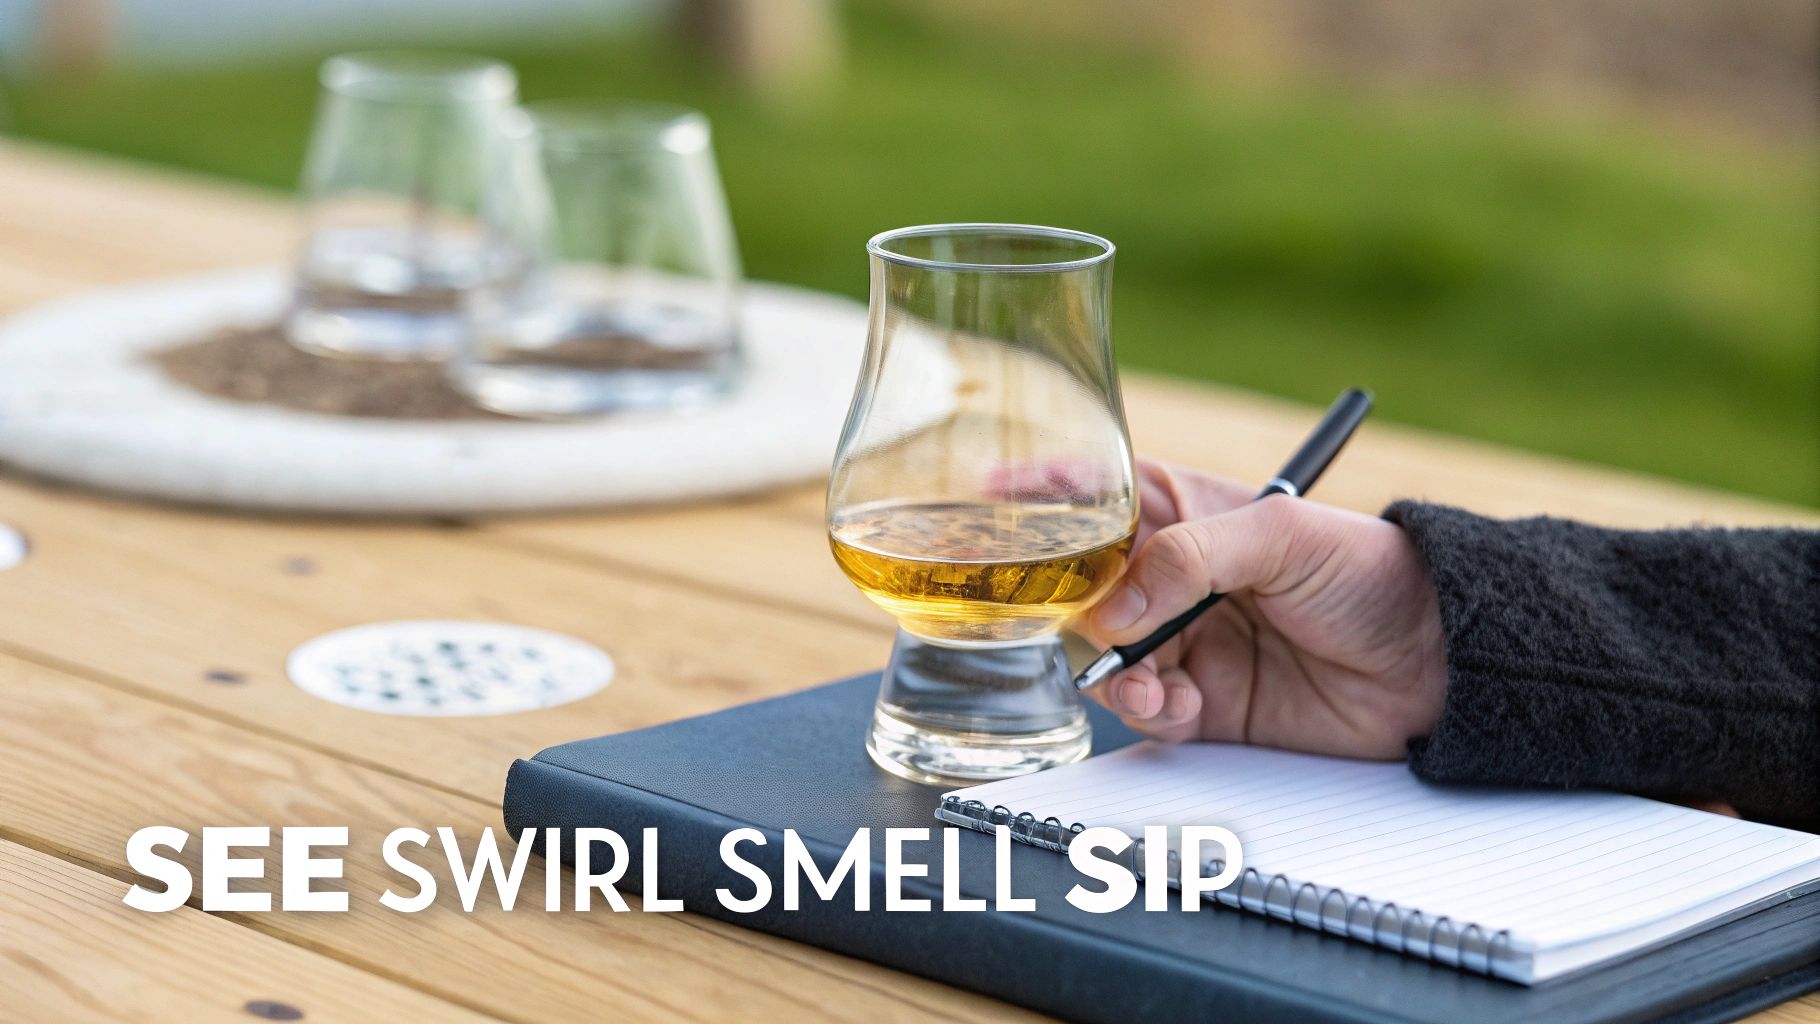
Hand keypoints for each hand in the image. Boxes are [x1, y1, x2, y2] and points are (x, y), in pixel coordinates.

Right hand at [1078, 459, 1447, 759]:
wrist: (1438, 660)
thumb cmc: (1370, 571)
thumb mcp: (1280, 534)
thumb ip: (1190, 559)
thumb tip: (1116, 605)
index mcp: (1185, 514)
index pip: (1098, 499)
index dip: (1045, 499)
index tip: (994, 499)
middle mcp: (1173, 578)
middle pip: (1086, 591)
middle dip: (1078, 612)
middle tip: (1099, 628)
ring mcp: (1184, 641)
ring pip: (1106, 657)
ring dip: (1114, 674)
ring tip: (1146, 684)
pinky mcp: (1205, 702)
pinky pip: (1147, 709)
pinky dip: (1148, 711)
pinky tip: (1176, 705)